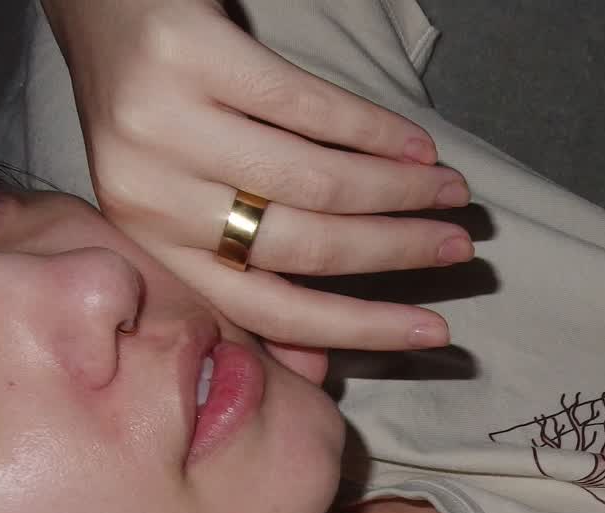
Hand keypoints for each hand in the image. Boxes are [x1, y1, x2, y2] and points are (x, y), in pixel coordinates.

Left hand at [40, 0, 472, 354]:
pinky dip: (376, 131)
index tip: (434, 331)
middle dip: (399, 252)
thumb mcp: (193, 203)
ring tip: (451, 193)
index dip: (362, 327)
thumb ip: (245, 281)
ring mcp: (159, 121)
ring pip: (315, 180)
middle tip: (459, 247)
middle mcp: (144, 192)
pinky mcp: (185, 53)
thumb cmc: (166, 110)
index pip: (269, 309)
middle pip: (303, 246)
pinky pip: (308, 107)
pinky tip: (417, 145)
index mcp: (150, 243)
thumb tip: (321, 368)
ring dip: (401, 191)